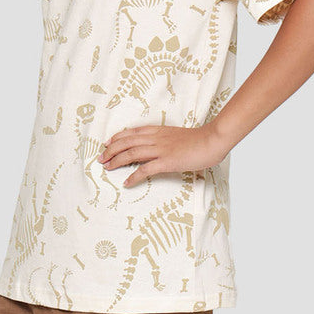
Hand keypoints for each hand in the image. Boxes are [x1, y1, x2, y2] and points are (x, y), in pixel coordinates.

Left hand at [97, 121, 229, 187]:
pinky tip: (127, 183)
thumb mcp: (179, 136)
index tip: (107, 143)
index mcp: (159, 130)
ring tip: (107, 168)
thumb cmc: (201, 140)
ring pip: (132, 153)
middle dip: (111, 150)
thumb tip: (163, 149)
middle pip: (127, 142)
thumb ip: (168, 141)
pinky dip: (134, 176)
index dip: (117, 138)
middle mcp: (157, 138)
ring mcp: (161, 150)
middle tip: (101, 158)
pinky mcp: (167, 162)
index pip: (133, 132)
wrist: (212, 139)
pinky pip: (145, 170)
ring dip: (117, 161)